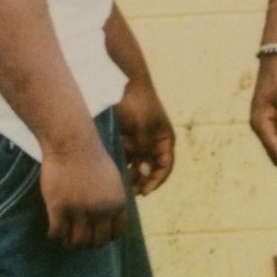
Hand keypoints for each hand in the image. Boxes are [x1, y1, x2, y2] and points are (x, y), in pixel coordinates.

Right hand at [41, 138, 126, 247]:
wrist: (72, 141)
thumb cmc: (90, 157)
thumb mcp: (112, 179)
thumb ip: (112, 200)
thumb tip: (108, 222)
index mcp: (117, 202)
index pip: (115, 233)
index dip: (104, 237)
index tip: (94, 234)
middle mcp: (101, 209)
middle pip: (96, 242)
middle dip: (87, 243)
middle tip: (77, 237)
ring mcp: (80, 209)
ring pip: (76, 242)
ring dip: (70, 242)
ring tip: (65, 236)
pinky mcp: (59, 207)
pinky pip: (57, 233)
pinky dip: (55, 235)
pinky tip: (53, 230)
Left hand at [115, 77, 175, 194]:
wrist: (124, 84)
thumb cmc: (138, 105)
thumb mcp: (142, 129)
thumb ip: (144, 151)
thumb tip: (145, 173)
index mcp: (164, 140)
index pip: (165, 167)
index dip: (156, 181)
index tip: (144, 192)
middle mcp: (153, 142)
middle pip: (150, 168)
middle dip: (140, 180)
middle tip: (127, 191)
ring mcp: (139, 140)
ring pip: (136, 164)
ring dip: (129, 173)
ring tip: (118, 183)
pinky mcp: (126, 137)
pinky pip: (124, 156)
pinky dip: (120, 163)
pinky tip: (111, 170)